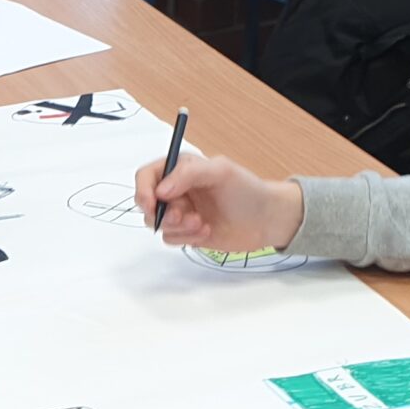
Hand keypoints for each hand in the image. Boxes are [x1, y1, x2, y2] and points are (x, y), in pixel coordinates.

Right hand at [134, 153, 302, 251]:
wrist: (266, 220)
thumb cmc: (247, 191)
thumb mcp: (220, 172)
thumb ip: (188, 174)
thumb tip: (160, 190)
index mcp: (181, 169)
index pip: (147, 176)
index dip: (143, 189)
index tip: (151, 203)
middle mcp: (177, 190)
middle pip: (148, 203)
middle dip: (164, 213)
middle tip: (183, 216)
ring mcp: (182, 213)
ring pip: (159, 224)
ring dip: (178, 227)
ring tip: (201, 223)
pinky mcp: (187, 233)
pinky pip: (171, 239)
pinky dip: (186, 238)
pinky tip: (207, 231)